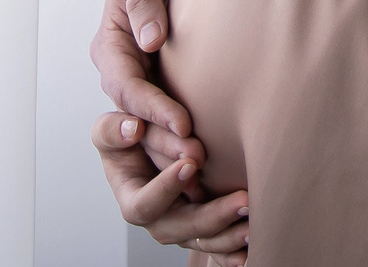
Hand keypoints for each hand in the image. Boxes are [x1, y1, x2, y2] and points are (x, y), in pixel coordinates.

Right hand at [88, 0, 210, 178]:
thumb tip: (148, 39)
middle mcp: (118, 71)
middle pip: (134, 116)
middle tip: (194, 158)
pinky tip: (202, 169)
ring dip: (170, 151)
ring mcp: (137, 85)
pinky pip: (161, 126)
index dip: (151, 106)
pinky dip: (177, 147)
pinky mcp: (158, 94)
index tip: (183, 122)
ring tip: (200, 169)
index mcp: (110, 43)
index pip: (125, 83)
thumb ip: (145, 0)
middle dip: (162, 138)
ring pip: (145, 130)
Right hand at [92, 112, 249, 256]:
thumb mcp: (112, 120)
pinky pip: (216, 244)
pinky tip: (252, 248)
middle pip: (177, 229)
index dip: (165, 189)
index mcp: (129, 194)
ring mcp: (179, 222)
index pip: (142, 204)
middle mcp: (155, 215)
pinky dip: (233, 248)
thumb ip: (115, 128)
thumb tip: (132, 130)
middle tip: (242, 201)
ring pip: (201, 240)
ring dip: (229, 235)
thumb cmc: (133, 125)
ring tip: (255, 222)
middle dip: (210, 218)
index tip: (190, 163)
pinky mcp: (201, 223)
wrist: (154, 129)